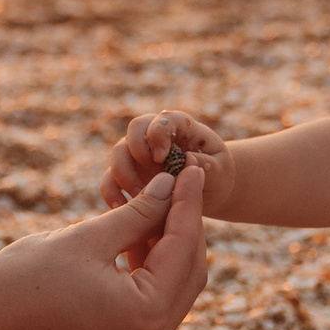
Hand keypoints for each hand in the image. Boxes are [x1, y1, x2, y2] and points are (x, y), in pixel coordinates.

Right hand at [0, 166, 209, 329]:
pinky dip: (150, 272)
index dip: (188, 204)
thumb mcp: (87, 238)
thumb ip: (138, 213)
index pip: (183, 249)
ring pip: (174, 288)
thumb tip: (171, 185)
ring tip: (155, 204)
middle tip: (179, 183)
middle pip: (189, 273)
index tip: (192, 168)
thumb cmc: (22, 280)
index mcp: (144, 316)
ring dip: (168, 248)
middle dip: (184, 226)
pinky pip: (154, 305)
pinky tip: (137, 237)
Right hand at [101, 109, 232, 213]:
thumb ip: (204, 164)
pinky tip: (120, 208)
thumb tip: (186, 160)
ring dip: (124, 175)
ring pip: (118, 153)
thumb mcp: (219, 170)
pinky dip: (111, 192)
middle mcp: (155, 136)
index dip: (157, 135)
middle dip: (137, 153)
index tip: (162, 158)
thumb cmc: (217, 175)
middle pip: (134, 131)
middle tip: (150, 177)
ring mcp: (139, 155)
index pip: (162, 121)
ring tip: (139, 198)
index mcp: (179, 127)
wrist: (208, 190)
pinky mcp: (129, 175)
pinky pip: (110, 179)